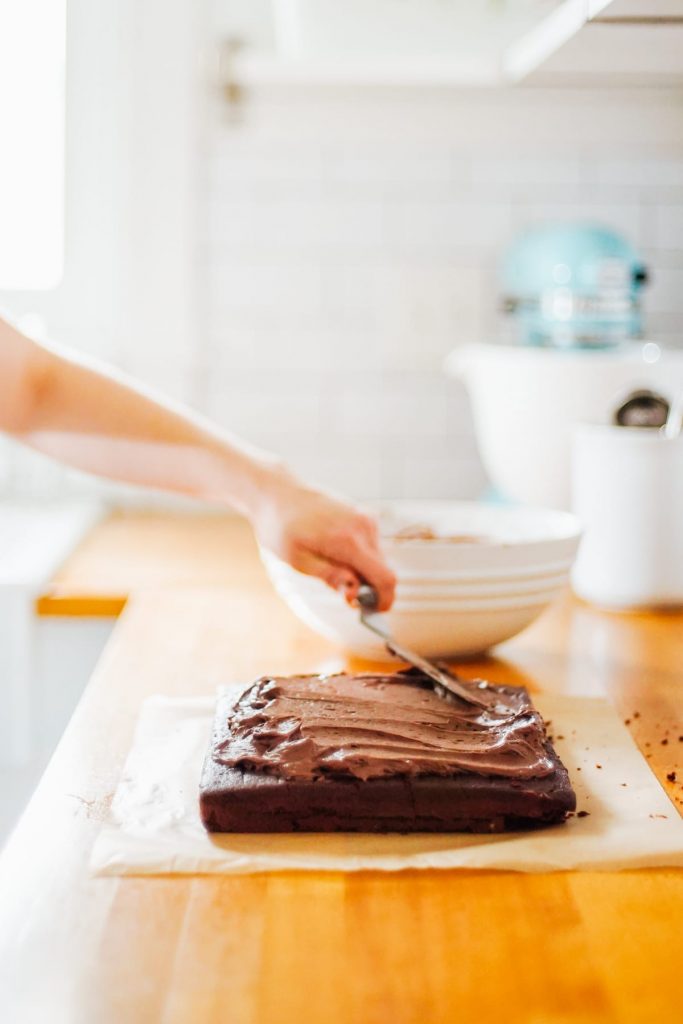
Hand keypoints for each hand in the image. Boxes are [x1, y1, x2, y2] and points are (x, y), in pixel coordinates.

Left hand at [253, 472, 395, 610]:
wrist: (277, 492)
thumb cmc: (281, 527)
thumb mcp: (297, 560)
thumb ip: (330, 577)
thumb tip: (354, 593)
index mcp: (349, 540)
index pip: (385, 578)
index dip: (384, 601)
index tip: (372, 613)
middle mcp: (364, 527)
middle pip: (383, 571)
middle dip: (369, 589)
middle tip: (342, 595)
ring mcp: (365, 518)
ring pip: (377, 559)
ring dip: (362, 573)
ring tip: (331, 570)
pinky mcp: (362, 516)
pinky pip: (370, 546)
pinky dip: (359, 558)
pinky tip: (334, 555)